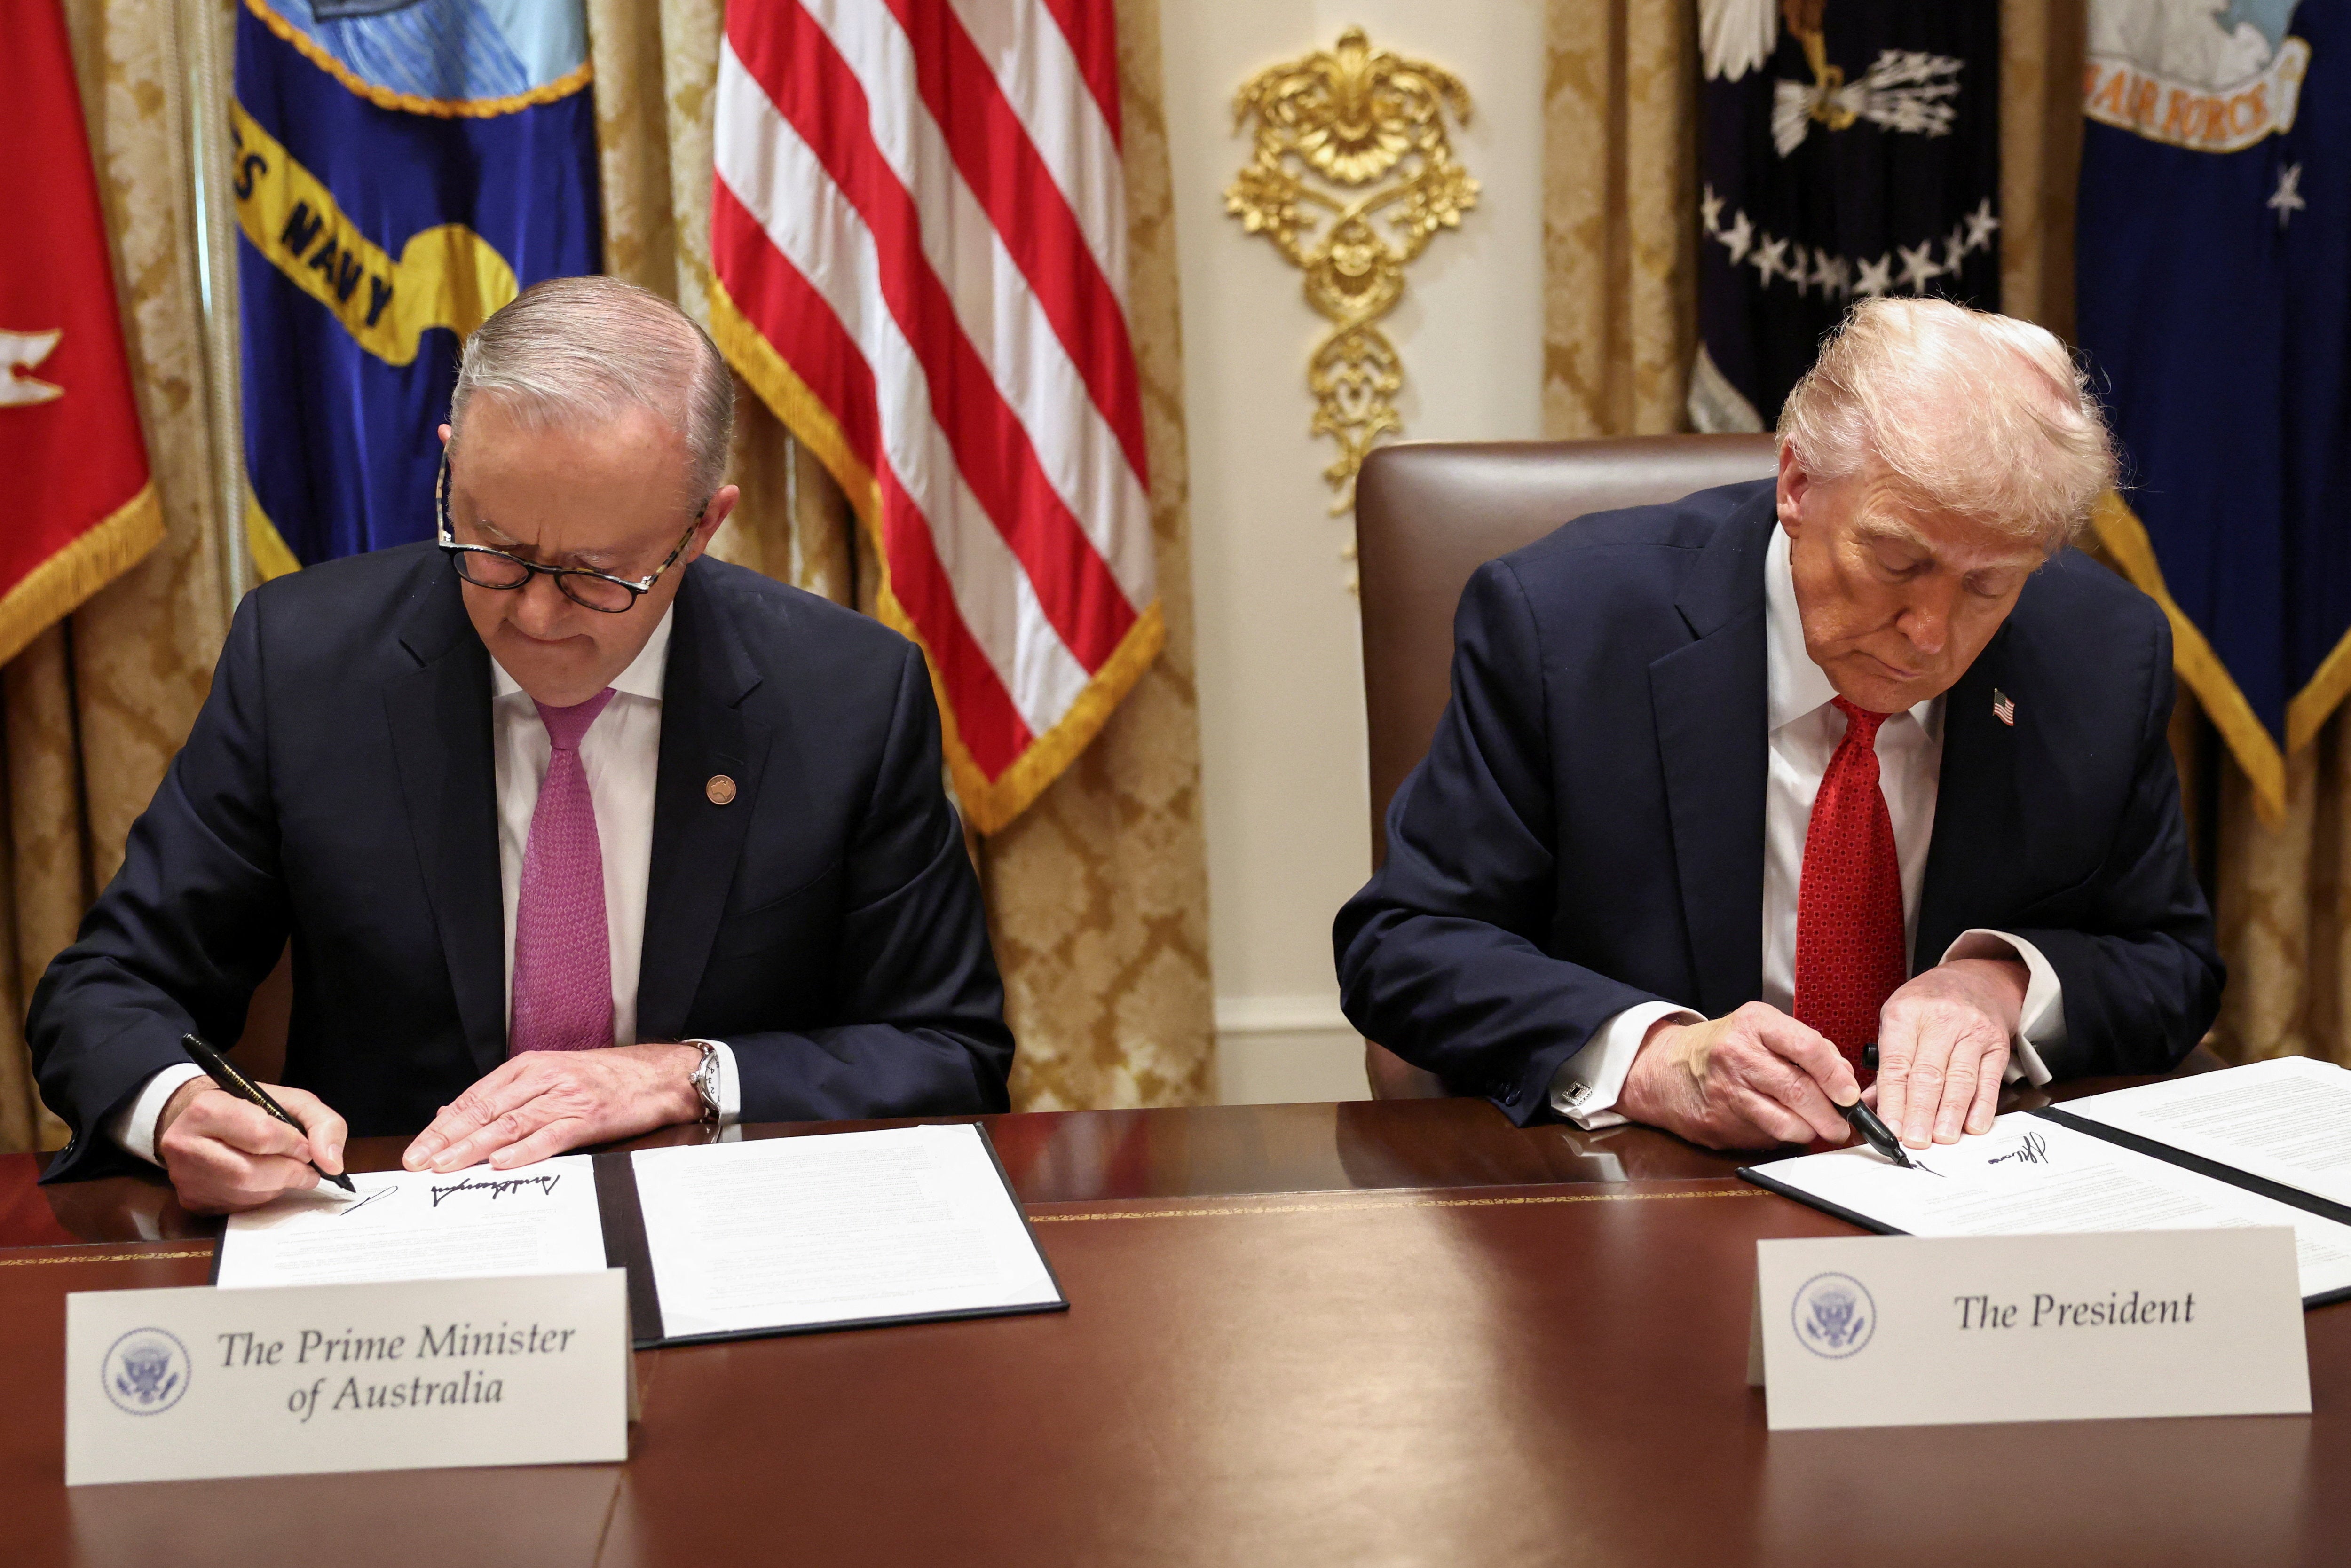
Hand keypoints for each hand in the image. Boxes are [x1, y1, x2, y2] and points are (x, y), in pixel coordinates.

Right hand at [154, 1078, 347, 1213]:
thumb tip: (332, 1163)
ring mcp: (184, 1177)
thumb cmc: (249, 1108)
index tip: (306, 1146)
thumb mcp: (290, 1101)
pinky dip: (261, 1197)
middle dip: (289, 1171)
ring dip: (278, 1186)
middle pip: (250, 1172)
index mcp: (207, 1109)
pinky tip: (265, 1182)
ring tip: (289, 1172)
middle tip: (307, 1168)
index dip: (293, 1144)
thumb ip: (322, 1123)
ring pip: (245, 1193)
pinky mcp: (191, 1201)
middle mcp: (185, 1144)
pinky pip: (237, 1207)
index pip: (260, 1135)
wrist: (202, 1122)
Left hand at [402, 1043, 703, 1171]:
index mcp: (529, 1067)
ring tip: (447, 1166)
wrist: (658, 1075)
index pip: (474, 1098)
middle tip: (419, 1162)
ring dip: (474, 1146)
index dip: (442, 1125)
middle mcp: (543, 1078)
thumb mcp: (549, 1078)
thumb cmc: (604, 1079)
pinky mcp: (589, 1116)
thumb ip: (504, 1097)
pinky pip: (551, 1135)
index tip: (417, 1149)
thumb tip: (452, 1116)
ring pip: (510, 1123)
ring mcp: (566, 1096)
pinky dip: (524, 1150)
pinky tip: (501, 1162)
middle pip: (484, 1110)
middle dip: (447, 1138)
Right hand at [1617, 1001, 1859, 1149]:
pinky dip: (1783, 1137)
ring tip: (1819, 1130)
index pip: (1807, 1047)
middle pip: (1798, 1089)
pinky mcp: (1719, 1122)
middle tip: (1843, 1124)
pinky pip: (1765, 1136)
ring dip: (1811, 1131)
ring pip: (1784, 1121)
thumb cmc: (1724, 1047)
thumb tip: (1843, 1079)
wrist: (1668, 1069)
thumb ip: (1805, 1047)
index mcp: (1754, 1025)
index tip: (1850, 1094)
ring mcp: (1726, 1091)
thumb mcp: (1762, 1028)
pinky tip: (1784, 1128)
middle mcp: (1737, 1056)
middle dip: (1830, 1114)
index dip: (1835, 1075)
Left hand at [1870, 958, 2023, 1146]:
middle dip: (1920, 1112)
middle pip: (1929, 1074)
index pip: (1897, 1064)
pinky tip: (1973, 1126)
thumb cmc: (1928, 1005)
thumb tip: (1870, 1107)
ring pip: (1960, 1079)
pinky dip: (1982, 1107)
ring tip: (1942, 1139)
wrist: (1976, 979)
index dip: (1893, 1100)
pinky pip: (1989, 1080)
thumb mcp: (1898, 1020)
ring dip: (1950, 1114)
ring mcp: (1973, 1031)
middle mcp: (1941, 1020)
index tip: (1889, 1128)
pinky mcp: (1997, 1045)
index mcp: (1906, 1014)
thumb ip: (1885, 1064)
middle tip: (1914, 1142)